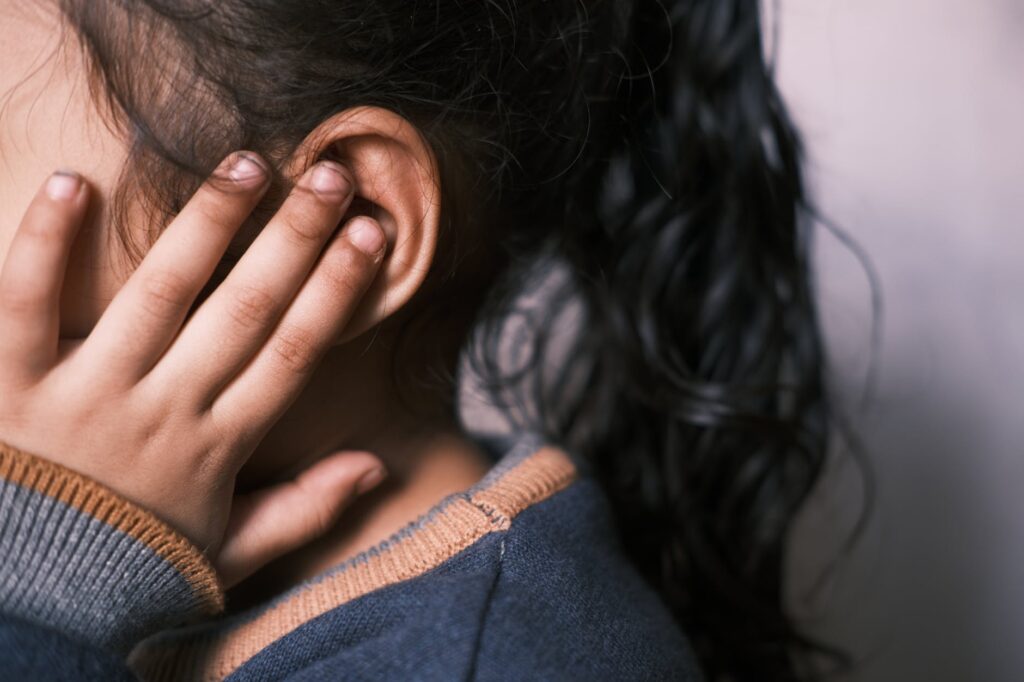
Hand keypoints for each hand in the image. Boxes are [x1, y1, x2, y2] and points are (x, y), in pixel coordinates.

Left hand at [0, 154, 388, 586]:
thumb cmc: (129, 570)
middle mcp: (163, 410)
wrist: (25, 610)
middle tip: (333, 176)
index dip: (338, 290)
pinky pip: (24, 305)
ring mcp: (87, 394)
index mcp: (218, 446)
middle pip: (246, 309)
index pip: (294, 352)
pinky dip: (43, 244)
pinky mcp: (9, 388)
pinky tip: (73, 183)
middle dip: (295, 237)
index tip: (372, 235)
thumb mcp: (230, 553)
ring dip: (207, 223)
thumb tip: (378, 466)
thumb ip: (304, 509)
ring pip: (159, 293)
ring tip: (247, 164)